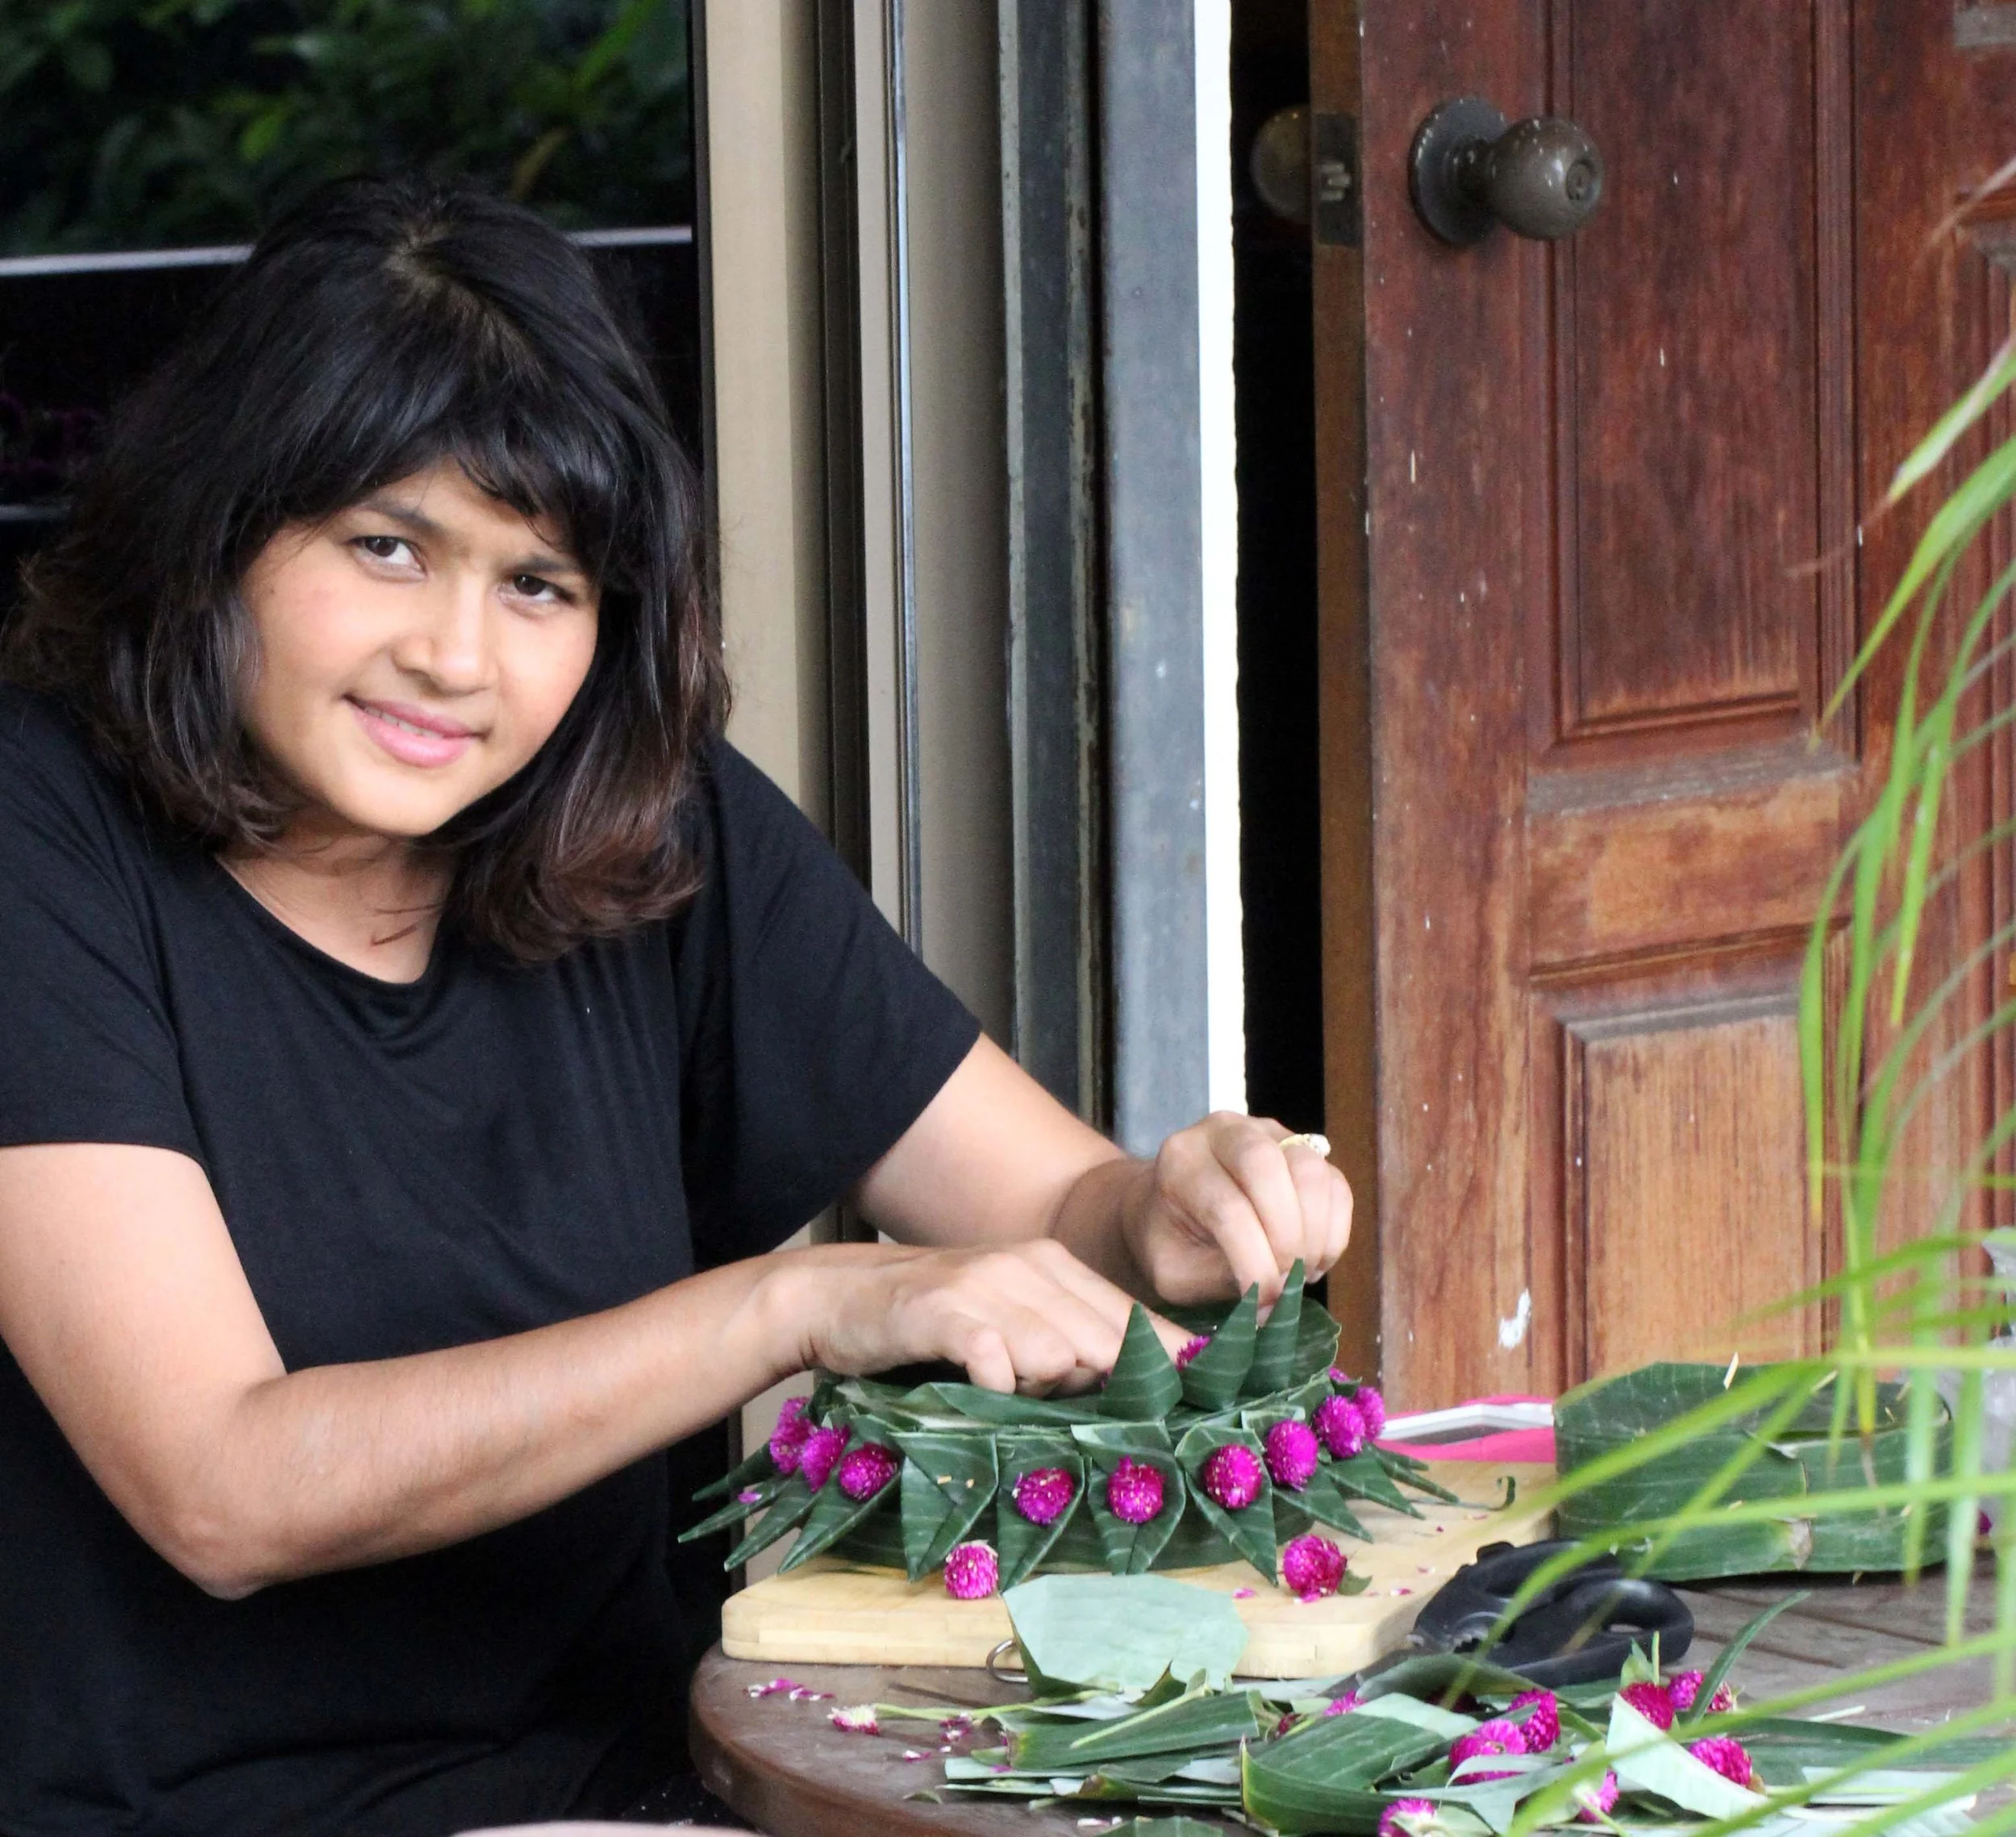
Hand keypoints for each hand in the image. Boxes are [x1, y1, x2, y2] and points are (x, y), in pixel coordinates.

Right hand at [783, 1238, 1181, 1394]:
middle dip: (1109, 1390)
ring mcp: (986, 1284)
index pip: (1134, 1316)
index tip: (1205, 1402)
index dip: (1170, 1362)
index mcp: (1053, 1263)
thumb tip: (1139, 1390)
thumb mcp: (1008, 1315)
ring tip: (1003, 1395)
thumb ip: (1066, 1339)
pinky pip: (998, 1363)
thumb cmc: (931, 1321)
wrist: (834, 1297)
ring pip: (1058, 1357)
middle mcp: (1028, 1265)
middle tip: (1085, 1421)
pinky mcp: (945, 1311)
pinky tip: (975, 1388)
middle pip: (1106, 1342)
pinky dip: (995, 1387)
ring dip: (1041, 1392)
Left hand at [1119, 1113, 1351, 1305]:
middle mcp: (1223, 1131)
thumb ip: (1218, 1279)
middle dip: (1286, 1236)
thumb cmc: (1169, 1242)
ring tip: (1302, 1275)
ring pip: (1310, 1170)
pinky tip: (1314, 1262)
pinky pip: (1334, 1184)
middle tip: (1287, 1283)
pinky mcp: (1304, 1149)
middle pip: (1266, 1166)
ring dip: (1315, 1234)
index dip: (1253, 1261)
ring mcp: (1269, 1133)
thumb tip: (1276, 1301)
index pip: (1225, 1205)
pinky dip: (1334, 1230)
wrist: (1171, 1209)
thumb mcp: (1173, 1271)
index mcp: (1180, 1160)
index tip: (1263, 1303)